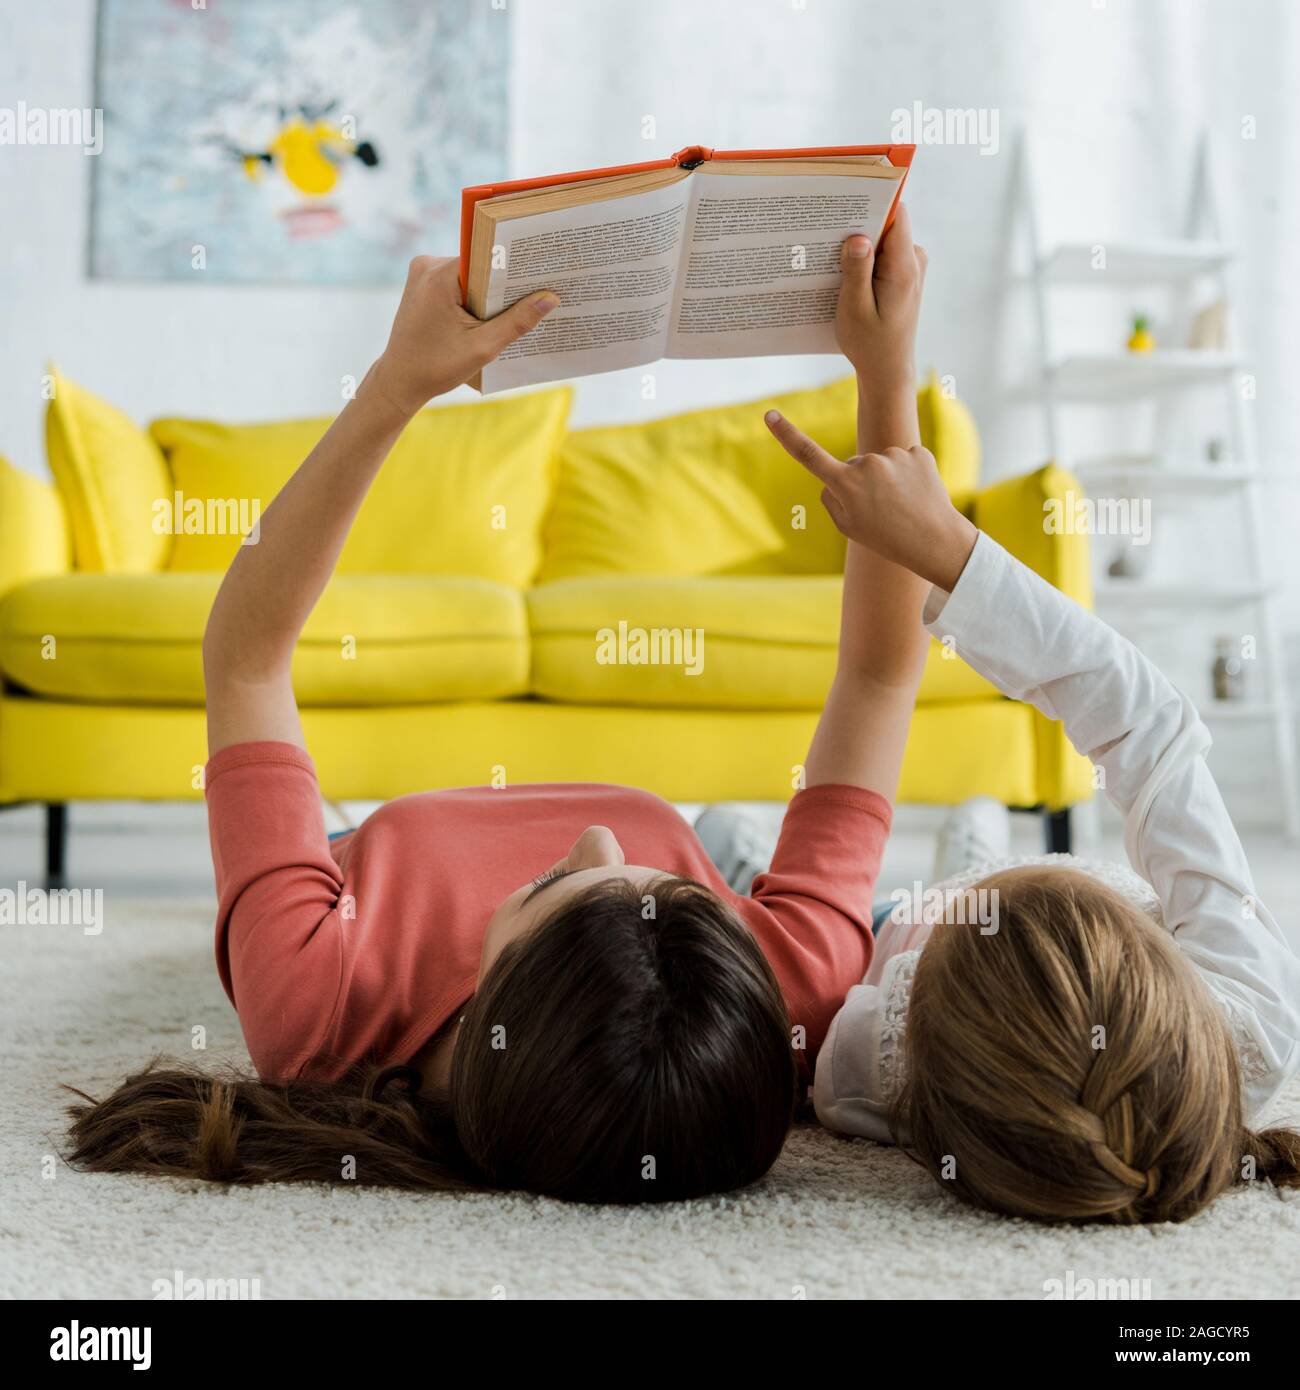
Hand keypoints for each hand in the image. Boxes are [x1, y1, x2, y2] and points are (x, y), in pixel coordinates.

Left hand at [364, 256, 557, 417]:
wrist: (399, 381)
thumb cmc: (436, 367)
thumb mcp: (483, 347)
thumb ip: (518, 321)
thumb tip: (551, 298)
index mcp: (439, 275)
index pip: (487, 256)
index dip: (515, 266)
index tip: (540, 275)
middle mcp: (427, 265)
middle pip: (479, 265)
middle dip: (503, 283)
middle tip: (536, 293)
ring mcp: (422, 273)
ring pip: (470, 275)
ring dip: (489, 293)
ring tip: (515, 308)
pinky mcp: (423, 285)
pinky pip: (458, 283)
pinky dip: (474, 298)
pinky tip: (489, 316)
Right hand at [764, 413, 976, 591]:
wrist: (935, 542)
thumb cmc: (887, 539)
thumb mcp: (847, 528)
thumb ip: (832, 498)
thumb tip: (832, 478)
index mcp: (845, 484)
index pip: (808, 455)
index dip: (786, 435)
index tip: (770, 415)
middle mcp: (867, 464)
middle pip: (853, 466)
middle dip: (860, 483)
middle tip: (880, 511)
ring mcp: (894, 456)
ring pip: (880, 463)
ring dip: (887, 480)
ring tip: (901, 505)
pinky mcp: (918, 452)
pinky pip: (903, 461)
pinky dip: (908, 475)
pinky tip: (916, 494)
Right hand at [835, 203, 926, 394]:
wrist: (887, 370)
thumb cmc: (869, 344)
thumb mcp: (855, 309)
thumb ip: (857, 271)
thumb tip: (858, 236)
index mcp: (904, 267)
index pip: (895, 213)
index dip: (872, 200)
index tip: (847, 197)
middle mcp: (913, 260)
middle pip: (885, 223)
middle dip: (857, 226)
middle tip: (827, 233)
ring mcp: (910, 266)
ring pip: (881, 238)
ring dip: (858, 246)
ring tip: (832, 259)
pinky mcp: (903, 273)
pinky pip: (881, 253)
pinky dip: (863, 260)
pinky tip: (843, 274)